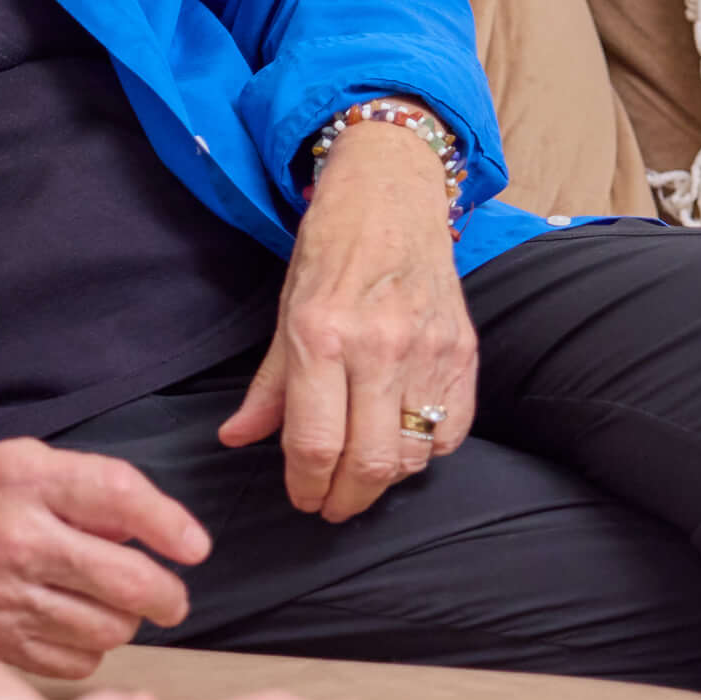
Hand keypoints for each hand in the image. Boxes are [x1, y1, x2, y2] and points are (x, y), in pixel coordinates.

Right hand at [0, 441, 213, 677]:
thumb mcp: (29, 463)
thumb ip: (93, 488)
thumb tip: (162, 531)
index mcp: (27, 479)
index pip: (121, 498)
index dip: (170, 526)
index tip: (195, 547)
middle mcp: (15, 538)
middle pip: (127, 581)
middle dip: (167, 595)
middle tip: (171, 598)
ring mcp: (3, 596)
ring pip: (108, 628)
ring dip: (124, 621)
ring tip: (109, 605)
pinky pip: (76, 661)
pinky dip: (88, 648)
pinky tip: (72, 624)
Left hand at [221, 119, 475, 522]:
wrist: (392, 194)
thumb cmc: (331, 248)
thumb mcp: (286, 310)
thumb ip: (269, 386)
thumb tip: (236, 438)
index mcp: (321, 335)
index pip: (314, 444)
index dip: (305, 486)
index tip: (303, 498)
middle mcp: (378, 347)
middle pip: (368, 463)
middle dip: (345, 500)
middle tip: (331, 505)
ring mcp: (428, 350)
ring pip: (413, 455)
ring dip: (385, 479)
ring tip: (363, 473)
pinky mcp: (464, 352)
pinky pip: (451, 431)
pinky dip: (427, 451)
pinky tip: (402, 442)